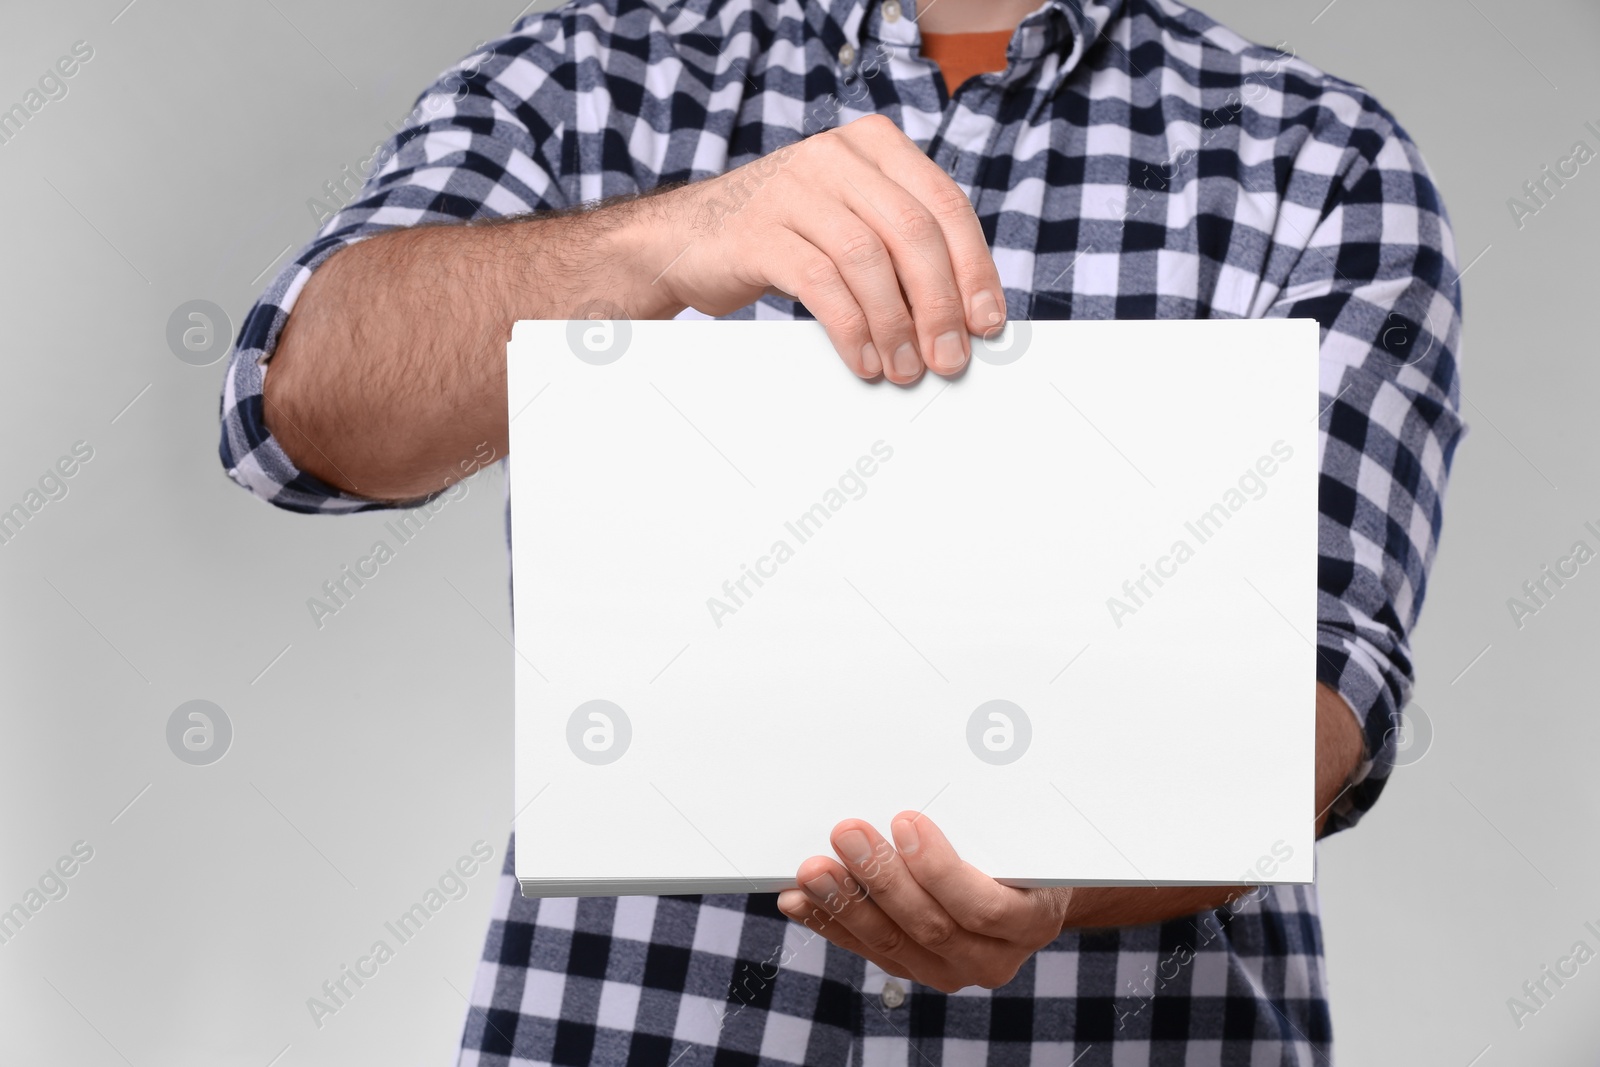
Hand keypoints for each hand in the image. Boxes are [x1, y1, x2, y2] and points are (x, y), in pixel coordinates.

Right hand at [655, 114, 1006, 383]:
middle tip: (950, 356)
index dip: (974, 268)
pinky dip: (851, 328)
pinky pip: (821, 282)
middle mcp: (836, 156)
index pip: (944, 204)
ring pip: (869, 259)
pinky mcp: (759, 230)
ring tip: (906, 367)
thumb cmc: (783, 237)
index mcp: (873, 146)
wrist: (685, 238)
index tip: (986, 321)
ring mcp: (793, 188)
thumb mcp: (850, 224)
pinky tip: (863, 360)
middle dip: (940, 304)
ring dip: (896, 325)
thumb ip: (900, 251)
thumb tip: (963, 318)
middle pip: (913, 232)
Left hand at [775, 812, 1072, 993]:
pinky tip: (800, 900)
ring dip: (846, 902)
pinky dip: (830, 922)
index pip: (983, 906)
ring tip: (813, 869)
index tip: (906, 821)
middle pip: (930, 925)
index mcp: (1029, 921)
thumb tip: (934, 762)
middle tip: (847, 833)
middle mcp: (992, 958)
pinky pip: (867, 948)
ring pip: (892, 941)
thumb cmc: (1023, 851)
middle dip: (882, 878)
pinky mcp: (913, 968)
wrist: (1027, 895)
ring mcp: (949, 970)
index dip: (941, 869)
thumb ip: (988, 818)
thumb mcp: (1024, 832)